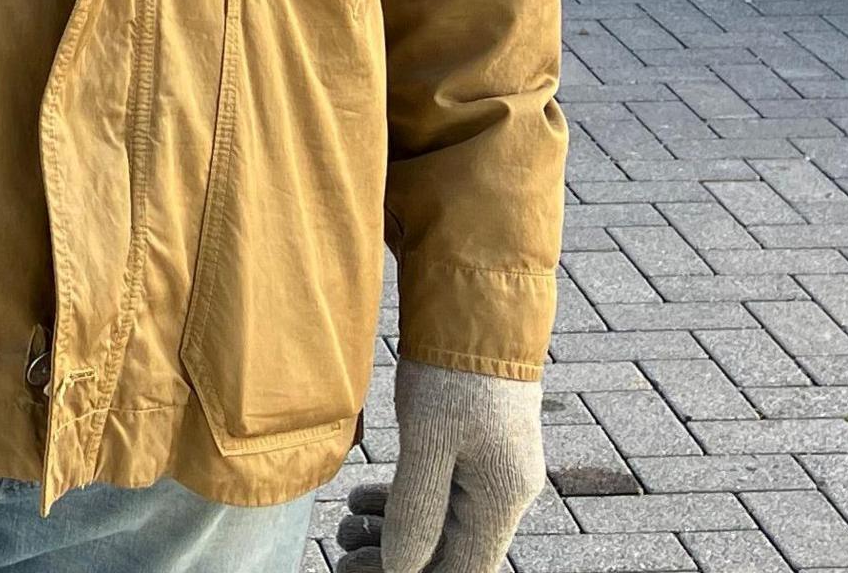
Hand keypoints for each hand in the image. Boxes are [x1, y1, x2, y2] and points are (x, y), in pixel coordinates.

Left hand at [333, 364, 543, 571]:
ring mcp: (491, 467)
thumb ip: (416, 508)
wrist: (478, 302)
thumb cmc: (455, 369)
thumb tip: (401, 570)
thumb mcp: (429, 439)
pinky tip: (361, 499)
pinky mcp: (473, 445)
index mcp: (502, 498)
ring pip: (440, 522)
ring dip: (391, 531)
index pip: (462, 572)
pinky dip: (399, 501)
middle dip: (395, 560)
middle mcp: (505, 491)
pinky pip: (437, 491)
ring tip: (344, 524)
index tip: (358, 571)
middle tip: (343, 553)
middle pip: (450, 553)